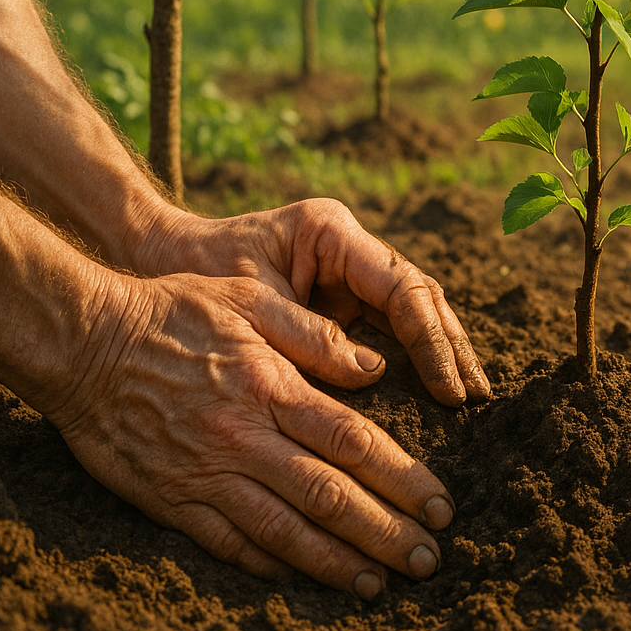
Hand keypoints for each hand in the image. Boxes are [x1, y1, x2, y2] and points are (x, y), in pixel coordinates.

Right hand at [45, 270, 454, 597]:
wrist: (80, 341)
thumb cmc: (172, 311)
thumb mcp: (250, 299)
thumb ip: (316, 335)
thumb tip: (377, 367)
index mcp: (271, 388)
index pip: (354, 442)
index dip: (403, 478)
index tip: (440, 505)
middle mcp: (244, 439)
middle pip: (330, 496)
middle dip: (385, 532)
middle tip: (428, 560)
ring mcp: (205, 474)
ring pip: (284, 531)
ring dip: (336, 562)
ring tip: (377, 584)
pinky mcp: (170, 499)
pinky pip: (228, 543)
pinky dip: (270, 564)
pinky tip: (304, 577)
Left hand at [140, 199, 489, 404]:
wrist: (154, 257)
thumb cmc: (193, 271)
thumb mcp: (247, 303)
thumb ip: (307, 333)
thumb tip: (373, 374)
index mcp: (332, 232)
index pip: (401, 286)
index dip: (430, 340)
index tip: (447, 388)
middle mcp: (350, 248)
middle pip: (420, 297)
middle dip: (451, 347)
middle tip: (476, 397)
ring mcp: (349, 272)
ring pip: (414, 312)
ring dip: (442, 354)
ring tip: (469, 398)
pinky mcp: (341, 299)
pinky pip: (389, 329)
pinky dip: (414, 360)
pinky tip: (437, 392)